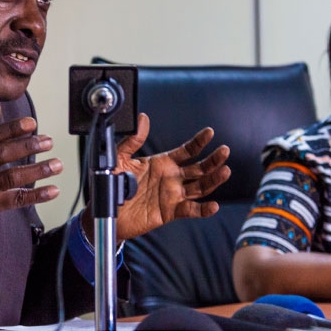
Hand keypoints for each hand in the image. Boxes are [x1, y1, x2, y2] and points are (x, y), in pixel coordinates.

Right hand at [0, 102, 62, 258]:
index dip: (12, 128)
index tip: (32, 122)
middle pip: (1, 153)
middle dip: (27, 145)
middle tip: (49, 141)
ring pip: (10, 176)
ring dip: (37, 170)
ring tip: (57, 164)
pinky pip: (15, 199)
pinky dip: (36, 195)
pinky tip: (53, 190)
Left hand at [112, 113, 230, 240]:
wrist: (105, 210)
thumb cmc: (113, 183)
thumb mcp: (120, 157)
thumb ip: (133, 140)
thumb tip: (142, 118)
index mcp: (163, 162)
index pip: (187, 151)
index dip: (199, 142)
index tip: (210, 132)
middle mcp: (172, 178)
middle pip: (199, 168)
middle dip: (213, 160)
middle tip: (224, 150)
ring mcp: (173, 195)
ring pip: (200, 187)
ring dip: (214, 180)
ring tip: (225, 171)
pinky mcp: (169, 212)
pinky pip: (190, 210)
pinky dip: (203, 209)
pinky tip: (213, 205)